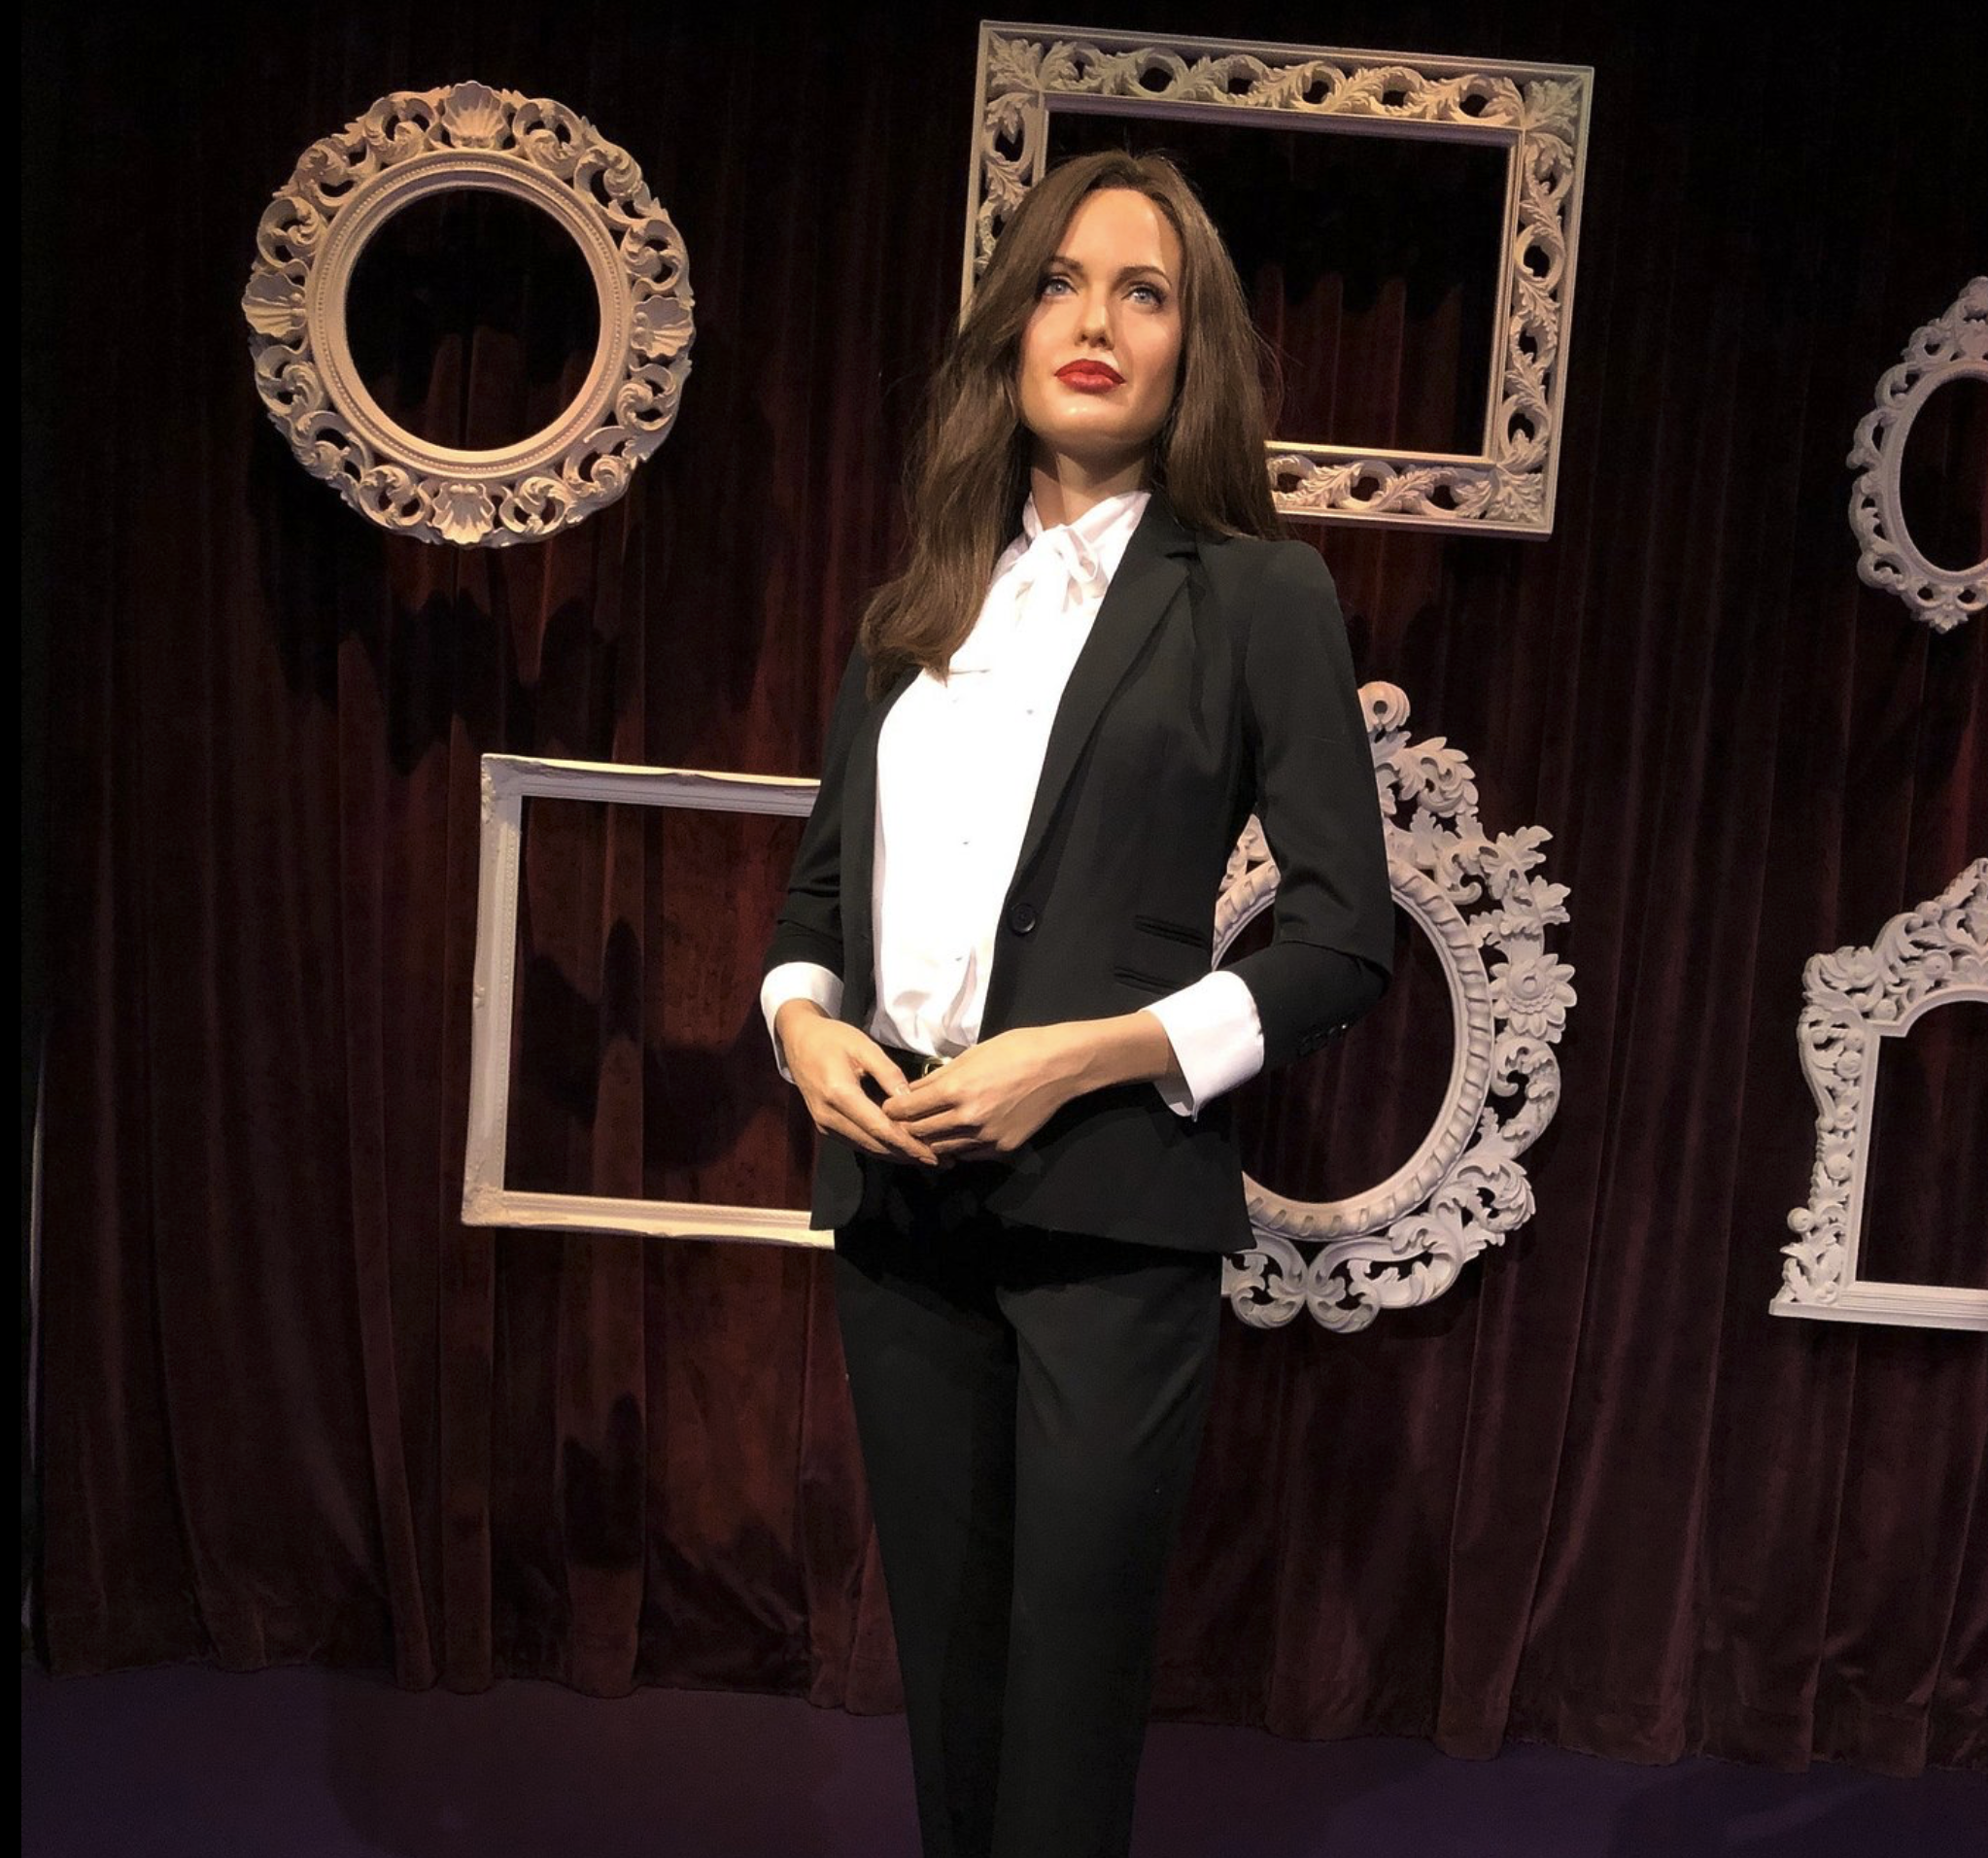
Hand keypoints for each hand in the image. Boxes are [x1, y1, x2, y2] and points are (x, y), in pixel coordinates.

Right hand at [777, 1003, 936, 1164]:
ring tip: (926, 1160)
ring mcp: (825, 1124)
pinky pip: (858, 1142)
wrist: (799, 1041)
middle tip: (939, 1162)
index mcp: (839, 1094)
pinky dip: (881, 1148)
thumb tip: (911, 1101)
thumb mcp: (864, 1047)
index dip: (906, 1144)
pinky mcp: (826, 1127)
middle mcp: (829, 1116)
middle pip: (874, 1144)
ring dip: (896, 1156)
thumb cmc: (832, 1038)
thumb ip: (889, 1074)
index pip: (879, 1128)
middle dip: (907, 1155)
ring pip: (866, 1148)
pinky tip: (902, 1150)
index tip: (931, 1153)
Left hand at [882, 1026, 1084, 1162]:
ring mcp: (986, 1136)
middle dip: (907, 1127)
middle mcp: (967, 1117)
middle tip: (903, 1121)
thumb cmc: (1015, 1050)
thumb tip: (912, 1091)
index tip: (890, 1107)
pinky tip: (956, 1136)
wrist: (1059, 1066)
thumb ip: (939, 1077)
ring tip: (926, 1131)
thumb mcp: (971, 1055)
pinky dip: (957, 1146)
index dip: (894, 1109)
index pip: (907, 1109)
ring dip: (930, 1140)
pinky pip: (968, 1154)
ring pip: (941, 1148)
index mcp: (956, 1089)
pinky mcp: (1002, 1147)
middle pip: (919, 1133)